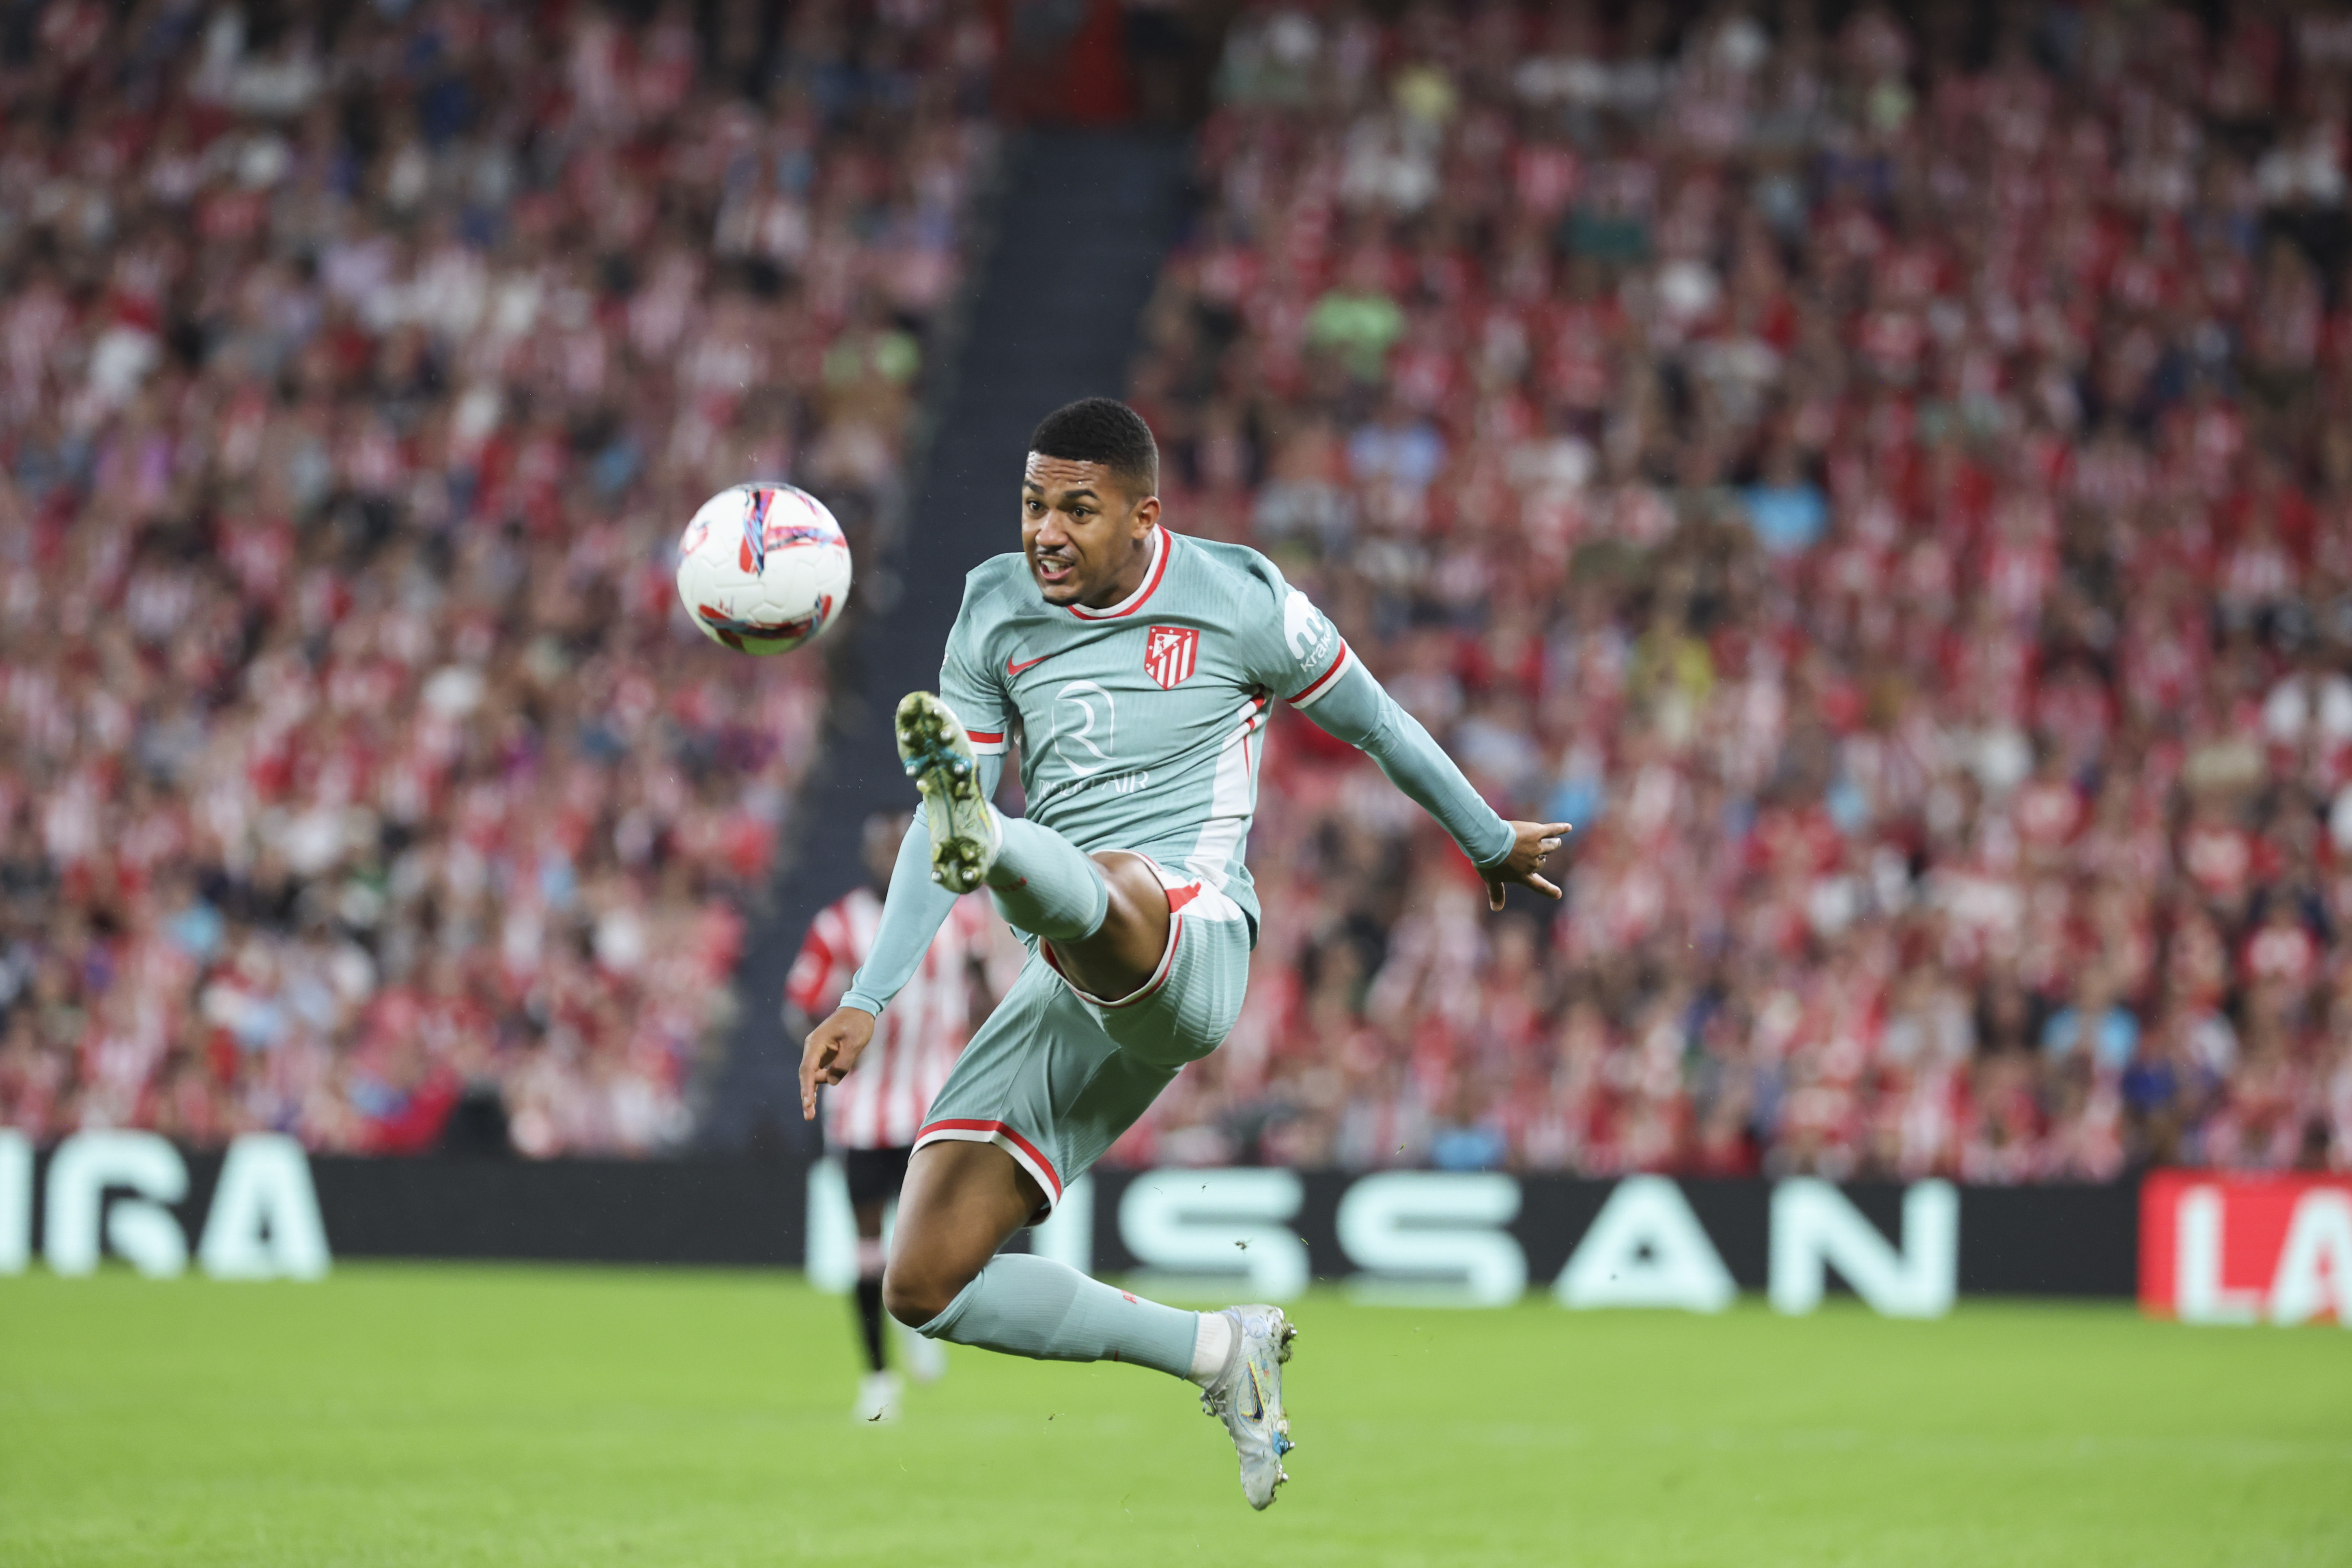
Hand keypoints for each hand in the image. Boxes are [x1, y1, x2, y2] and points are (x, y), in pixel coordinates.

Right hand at [799, 1006, 876, 1120]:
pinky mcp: (823, 1053)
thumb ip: (842, 1064)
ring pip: (812, 1074)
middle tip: (809, 1117)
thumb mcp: (854, 1044)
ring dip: (814, 1090)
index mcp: (816, 1043)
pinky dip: (819, 1083)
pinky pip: (818, 1071)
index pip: (807, 1070)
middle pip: (806, 1075)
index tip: (807, 1104)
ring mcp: (816, 1050)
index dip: (807, 1089)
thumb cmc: (858, 1023)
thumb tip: (832, 1081)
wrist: (859, 1007)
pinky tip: (815, 1098)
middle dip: (807, 1096)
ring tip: (813, 1111)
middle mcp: (812, 1047)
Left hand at [1483, 820, 1573, 910]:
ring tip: (1556, 841)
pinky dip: (1561, 828)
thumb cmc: (1488, 862)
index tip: (1558, 894)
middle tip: (1534, 851)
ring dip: (1553, 844)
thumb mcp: (1491, 879)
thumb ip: (1496, 893)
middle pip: (1542, 861)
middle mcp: (1533, 863)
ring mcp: (1537, 847)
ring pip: (1550, 846)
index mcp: (1523, 876)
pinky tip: (1568, 827)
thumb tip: (1496, 909)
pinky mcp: (1537, 832)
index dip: (1549, 891)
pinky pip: (1552, 830)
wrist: (1489, 842)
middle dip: (1541, 857)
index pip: (1539, 886)